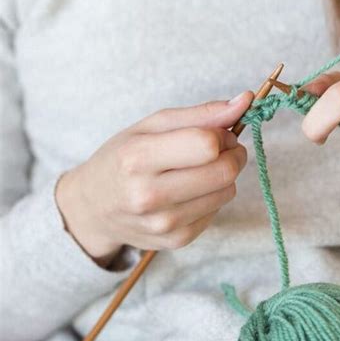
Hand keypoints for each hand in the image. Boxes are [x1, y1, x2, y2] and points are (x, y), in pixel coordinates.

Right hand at [55, 91, 252, 264]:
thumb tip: (245, 100)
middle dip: (232, 154)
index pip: (206, 145)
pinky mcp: (177, 240)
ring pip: (226, 192)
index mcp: (138, 158)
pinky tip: (190, 191)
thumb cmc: (122, 158)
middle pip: (223, 171)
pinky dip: (212, 197)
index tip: (216, 132)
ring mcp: (164, 223)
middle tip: (220, 148)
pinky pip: (217, 211)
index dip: (221, 134)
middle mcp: (149, 195)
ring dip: (223, 176)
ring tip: (200, 169)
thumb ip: (201, 113)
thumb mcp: (151, 125)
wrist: (93, 208)